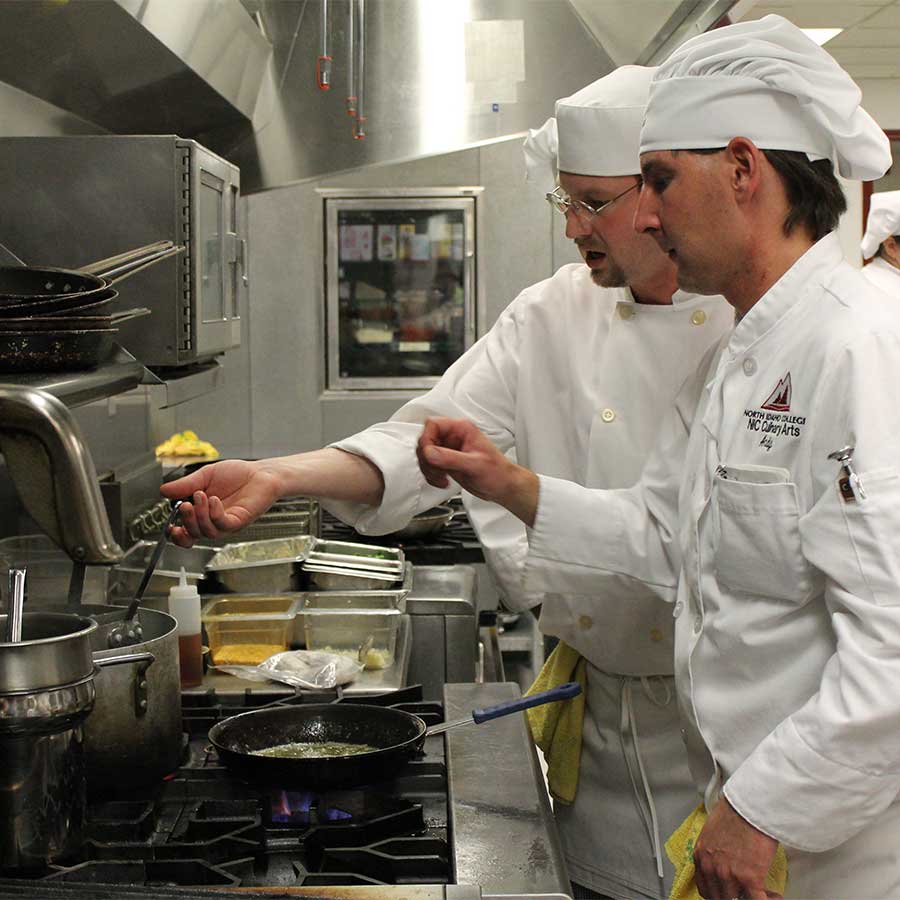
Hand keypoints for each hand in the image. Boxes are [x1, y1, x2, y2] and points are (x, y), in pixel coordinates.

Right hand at [160, 460, 281, 545]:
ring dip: (200, 515)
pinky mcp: (240, 520)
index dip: (176, 536)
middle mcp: (214, 522)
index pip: (187, 533)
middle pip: (195, 535)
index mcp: (203, 514)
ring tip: (200, 495)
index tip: (169, 527)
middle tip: (184, 505)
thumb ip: (185, 485)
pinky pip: (223, 524)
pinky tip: (214, 500)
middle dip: (187, 521)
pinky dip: (215, 513)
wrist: (261, 473)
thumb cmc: (237, 475)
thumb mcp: (205, 476)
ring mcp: (227, 523)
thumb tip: (163, 491)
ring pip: (208, 532)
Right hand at [417, 417, 538, 525]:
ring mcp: (448, 450)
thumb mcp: (475, 464)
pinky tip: (443, 481)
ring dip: (428, 469)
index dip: (427, 439)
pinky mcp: (446, 463)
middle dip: (427, 458)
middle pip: (425, 440)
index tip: (430, 454)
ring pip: (424, 455)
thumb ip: (451, 458)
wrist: (503, 487)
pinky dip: (431, 476)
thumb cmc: (498, 472)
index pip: (433, 425)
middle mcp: (453, 437)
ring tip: (441, 478)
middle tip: (437, 470)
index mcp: (461, 429)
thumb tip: (430, 453)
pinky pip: (429, 466)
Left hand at [694, 797, 781, 899]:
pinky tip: (774, 896)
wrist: (749, 804)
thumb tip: (725, 861)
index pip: (705, 889)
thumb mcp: (714, 832)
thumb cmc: (735, 811)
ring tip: (766, 894)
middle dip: (737, 898)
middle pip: (720, 898)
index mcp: (700, 855)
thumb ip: (714, 851)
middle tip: (750, 894)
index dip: (720, 894)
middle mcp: (711, 868)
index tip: (733, 892)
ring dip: (752, 899)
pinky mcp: (748, 878)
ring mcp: (728, 874)